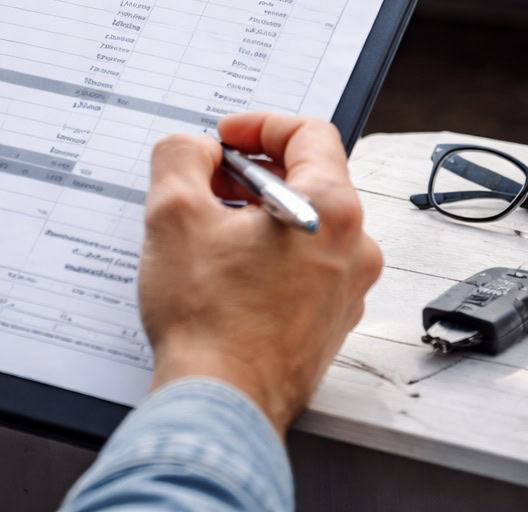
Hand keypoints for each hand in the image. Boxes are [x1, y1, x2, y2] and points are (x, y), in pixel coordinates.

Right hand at [139, 112, 382, 433]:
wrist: (221, 404)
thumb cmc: (208, 321)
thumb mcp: (173, 213)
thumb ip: (181, 156)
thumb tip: (194, 149)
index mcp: (330, 211)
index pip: (310, 133)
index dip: (259, 124)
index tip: (225, 137)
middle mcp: (354, 249)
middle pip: (310, 180)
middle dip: (254, 172)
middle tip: (208, 182)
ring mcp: (346, 291)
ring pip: (306, 227)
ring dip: (259, 216)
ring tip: (210, 231)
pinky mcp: (329, 324)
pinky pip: (305, 268)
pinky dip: (269, 256)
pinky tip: (224, 273)